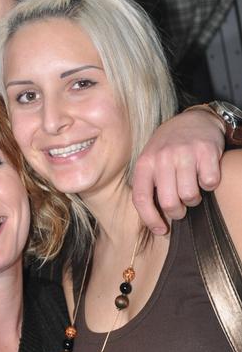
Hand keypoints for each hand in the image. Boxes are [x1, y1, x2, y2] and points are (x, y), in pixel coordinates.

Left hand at [132, 107, 224, 233]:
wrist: (193, 120)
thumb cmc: (169, 147)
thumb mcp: (150, 160)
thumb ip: (148, 184)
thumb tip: (151, 219)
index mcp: (145, 163)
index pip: (141, 198)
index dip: (150, 220)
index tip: (161, 230)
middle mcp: (162, 157)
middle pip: (169, 203)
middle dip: (177, 212)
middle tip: (181, 207)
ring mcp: (184, 153)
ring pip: (190, 196)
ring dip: (194, 199)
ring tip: (192, 188)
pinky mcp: (206, 151)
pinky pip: (210, 183)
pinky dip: (210, 184)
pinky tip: (204, 174)